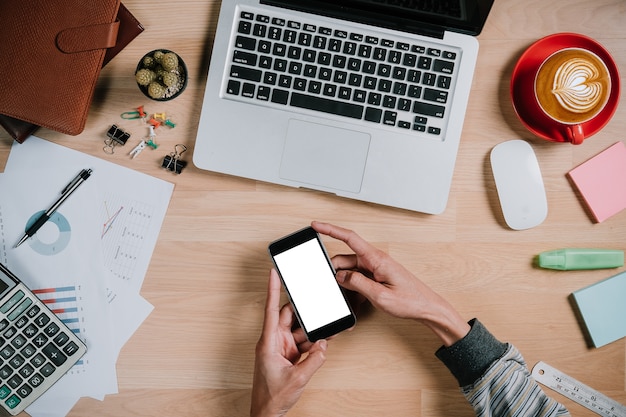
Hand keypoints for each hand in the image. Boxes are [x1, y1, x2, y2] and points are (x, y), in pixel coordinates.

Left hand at [251, 269, 327, 416]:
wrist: (267, 414)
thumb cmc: (272, 397)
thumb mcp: (298, 378)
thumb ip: (314, 360)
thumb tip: (324, 345)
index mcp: (268, 342)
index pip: (271, 309)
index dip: (272, 289)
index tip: (273, 272)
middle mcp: (273, 341)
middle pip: (290, 316)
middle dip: (304, 310)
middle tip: (316, 300)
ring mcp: (281, 348)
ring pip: (299, 329)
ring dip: (312, 329)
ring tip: (327, 324)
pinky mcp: (288, 355)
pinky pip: (303, 342)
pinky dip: (313, 341)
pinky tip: (324, 339)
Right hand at [311, 221, 469, 346]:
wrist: (428, 308)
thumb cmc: (411, 301)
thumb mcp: (380, 296)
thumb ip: (357, 283)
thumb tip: (340, 275)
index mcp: (377, 259)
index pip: (349, 238)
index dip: (330, 229)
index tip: (316, 225)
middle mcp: (375, 260)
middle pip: (345, 259)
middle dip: (334, 271)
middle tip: (328, 286)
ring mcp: (376, 268)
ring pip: (350, 271)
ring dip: (345, 284)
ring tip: (350, 299)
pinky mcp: (377, 277)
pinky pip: (358, 279)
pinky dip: (354, 289)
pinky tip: (358, 301)